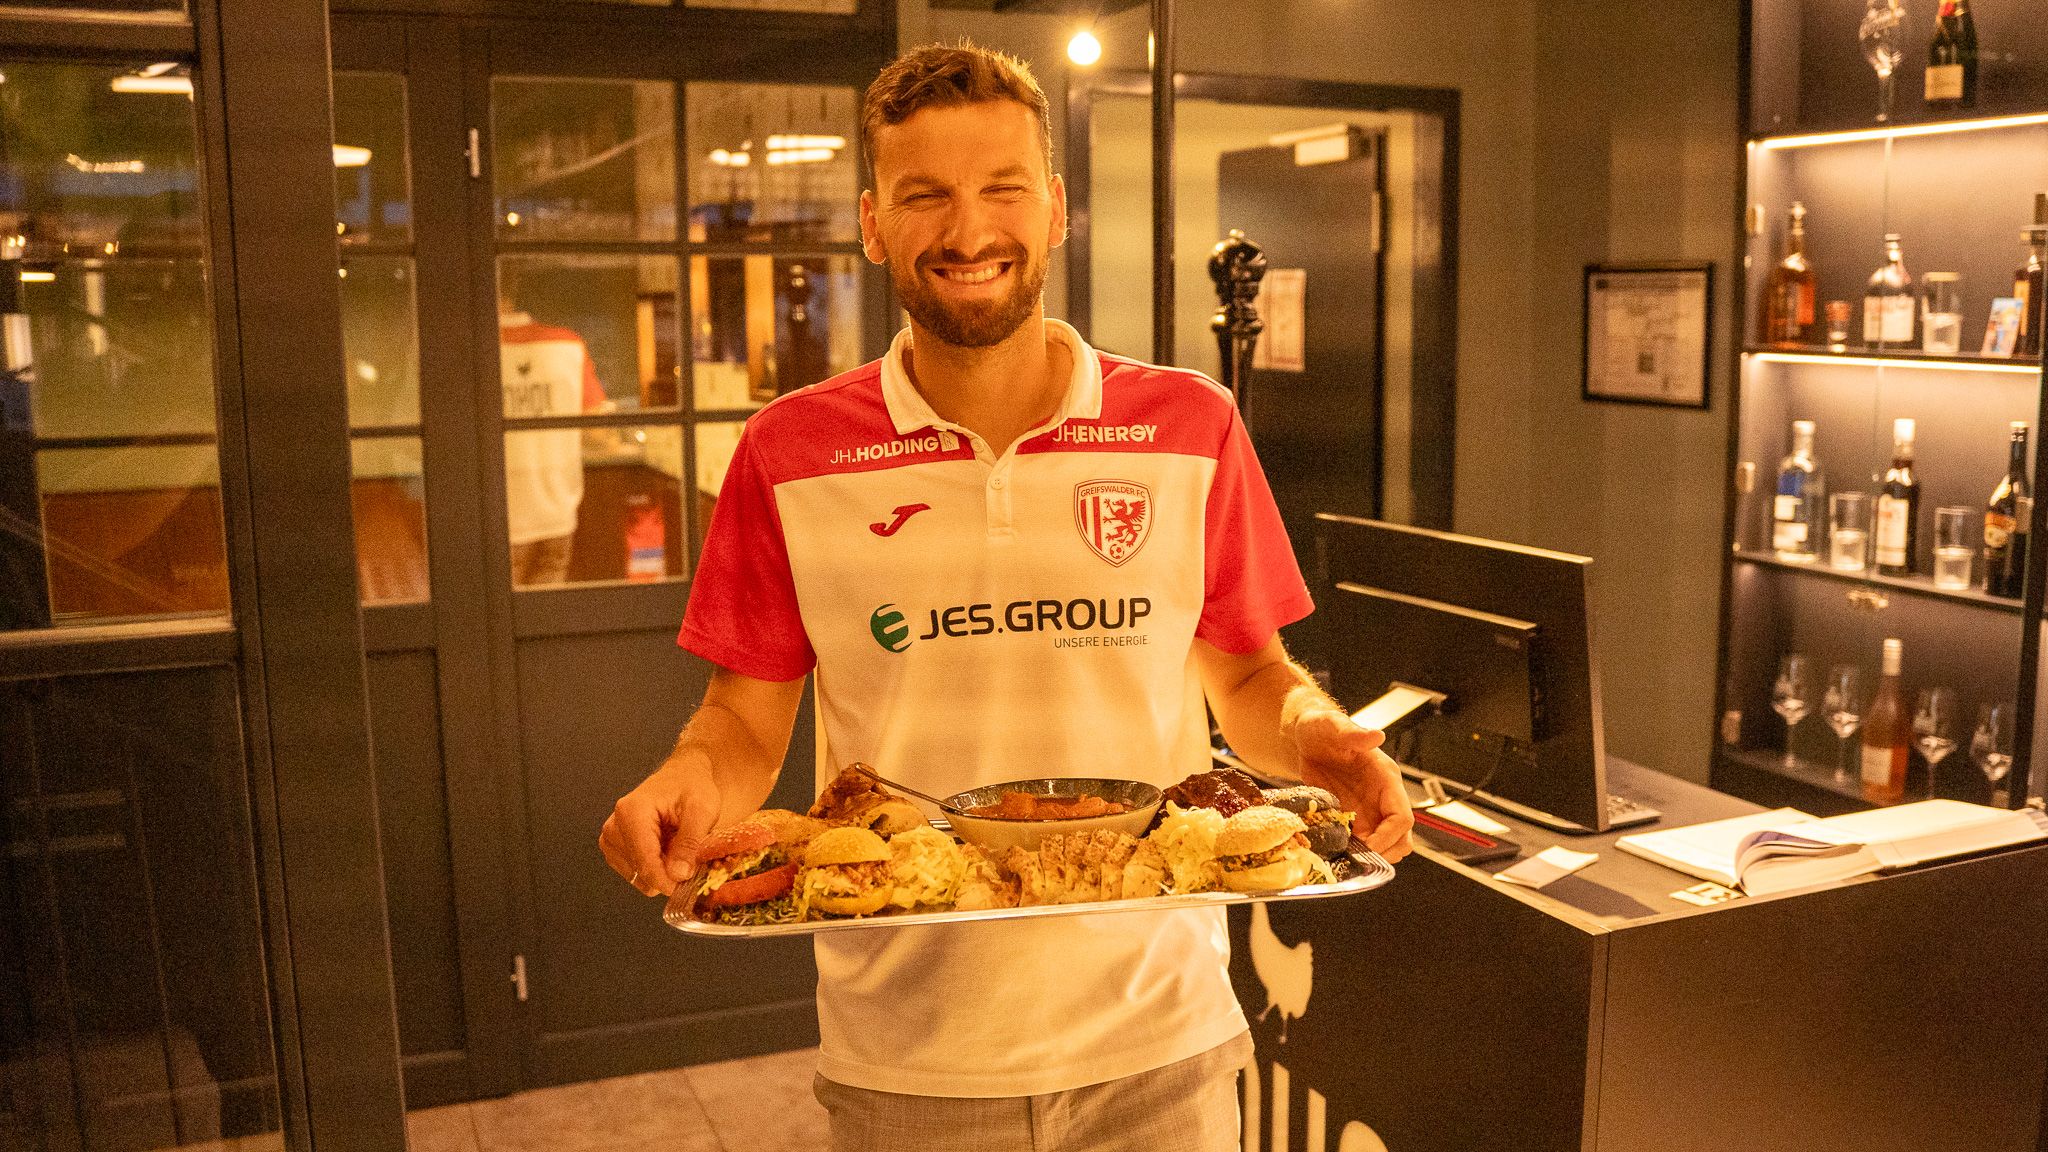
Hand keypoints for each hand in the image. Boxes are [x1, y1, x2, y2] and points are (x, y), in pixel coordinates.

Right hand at [599, 756, 722, 897]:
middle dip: (667, 872)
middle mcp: (614, 825)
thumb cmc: (692, 786)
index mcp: (631, 812)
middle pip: (640, 871)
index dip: (667, 881)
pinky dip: (654, 869)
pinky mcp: (614, 848)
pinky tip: (666, 850)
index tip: (685, 887)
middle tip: (689, 855)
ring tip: (676, 846)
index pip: (644, 861)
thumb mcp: (702, 809)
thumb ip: (690, 842)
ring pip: (637, 876)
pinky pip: (635, 874)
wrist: (683, 776)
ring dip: (661, 870)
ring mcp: (611, 838)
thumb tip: (677, 875)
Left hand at [1288, 707, 1413, 863]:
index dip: (1389, 836)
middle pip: (1401, 838)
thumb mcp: (1333, 727)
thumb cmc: (1322, 729)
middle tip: (1356, 857)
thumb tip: (1377, 735)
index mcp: (1386, 779)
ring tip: (1344, 854)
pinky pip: (1362, 843)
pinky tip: (1334, 850)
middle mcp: (1382, 798)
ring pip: (1387, 845)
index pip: (1402, 816)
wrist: (1305, 738)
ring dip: (1370, 855)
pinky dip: (1353, 852)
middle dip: (1384, 852)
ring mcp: (1369, 811)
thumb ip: (1353, 733)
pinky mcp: (1353, 818)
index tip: (1366, 845)